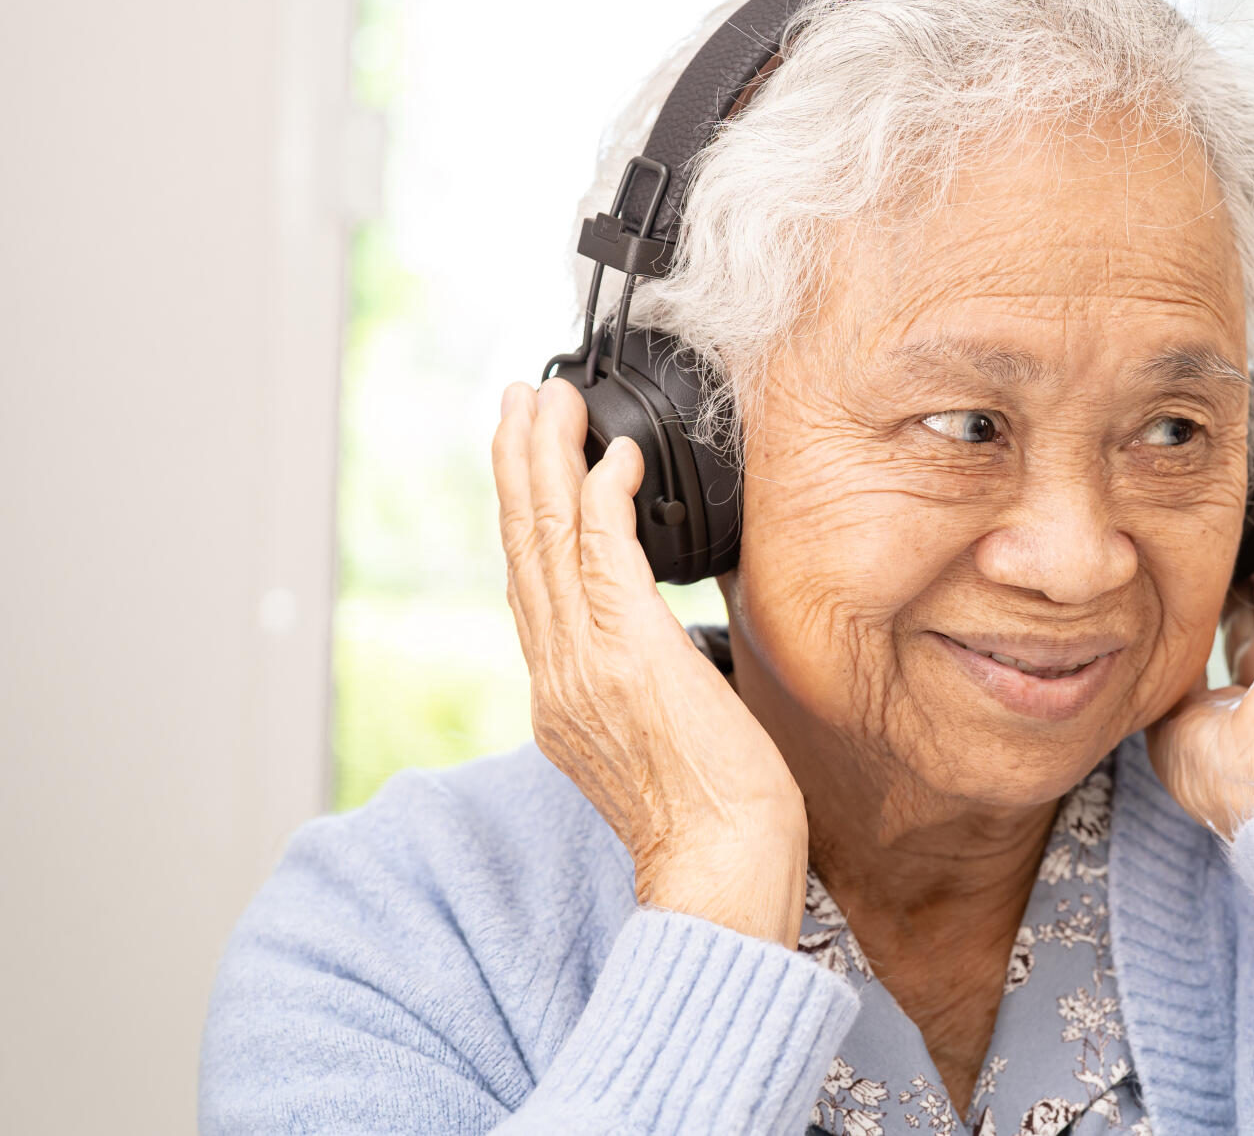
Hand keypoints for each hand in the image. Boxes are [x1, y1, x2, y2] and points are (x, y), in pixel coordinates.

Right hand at [491, 377, 806, 943]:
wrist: (720, 867)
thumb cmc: (712, 816)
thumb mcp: (657, 741)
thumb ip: (641, 685)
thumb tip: (664, 650)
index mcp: (562, 695)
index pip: (531, 585)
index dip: (525, 515)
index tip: (528, 462)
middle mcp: (558, 674)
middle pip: (523, 546)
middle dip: (519, 465)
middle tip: (520, 399)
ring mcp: (586, 663)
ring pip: (549, 537)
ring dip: (546, 459)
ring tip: (545, 400)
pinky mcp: (630, 653)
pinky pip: (603, 554)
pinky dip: (602, 498)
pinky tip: (612, 456)